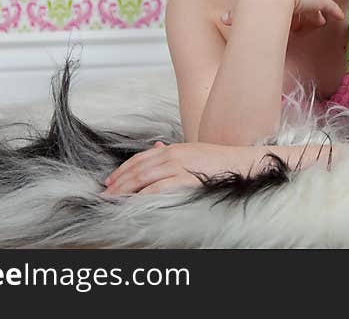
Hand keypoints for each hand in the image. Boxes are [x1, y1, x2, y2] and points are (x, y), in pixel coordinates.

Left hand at [102, 141, 262, 195]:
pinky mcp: (187, 178)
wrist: (243, 163)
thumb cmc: (220, 162)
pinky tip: (134, 201)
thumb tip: (156, 147)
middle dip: (119, 180)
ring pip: (145, 176)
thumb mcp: (194, 152)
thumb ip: (173, 152)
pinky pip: (160, 186)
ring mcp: (180, 165)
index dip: (123, 169)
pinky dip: (144, 193)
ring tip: (114, 199)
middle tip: (105, 193)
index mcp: (175, 148)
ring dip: (126, 188)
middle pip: (139, 167)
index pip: (141, 157)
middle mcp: (174, 154)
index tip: (110, 181)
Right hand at [225, 0, 344, 34]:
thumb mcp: (241, 6)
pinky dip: (333, 11)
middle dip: (302, 10)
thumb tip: (223, 19)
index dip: (287, 5)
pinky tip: (338, 17)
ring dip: (314, 15)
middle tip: (308, 20)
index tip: (288, 16)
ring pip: (312, 4)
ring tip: (318, 23)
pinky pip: (328, 6)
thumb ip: (233, 14)